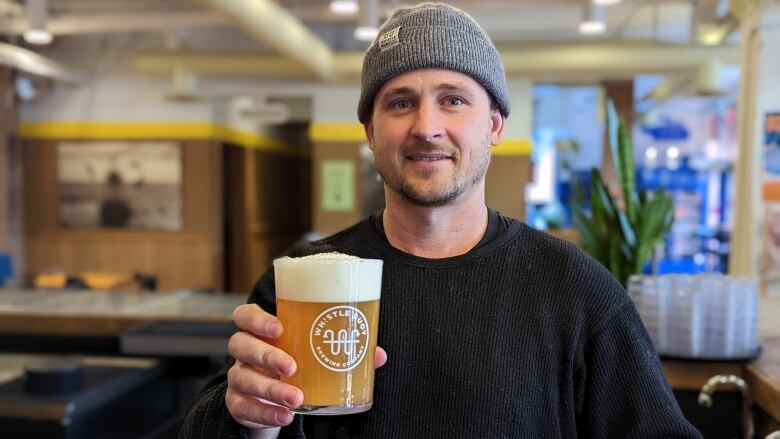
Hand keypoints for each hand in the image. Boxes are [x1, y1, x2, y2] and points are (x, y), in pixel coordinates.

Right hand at [225, 304, 386, 428]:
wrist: (273, 398)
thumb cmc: (296, 364)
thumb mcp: (314, 354)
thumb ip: (343, 350)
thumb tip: (378, 355)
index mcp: (262, 332)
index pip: (245, 316)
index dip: (257, 319)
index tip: (279, 327)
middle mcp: (246, 352)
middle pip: (241, 344)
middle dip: (266, 355)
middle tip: (292, 366)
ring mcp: (239, 377)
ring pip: (242, 378)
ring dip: (270, 389)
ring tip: (296, 398)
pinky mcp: (238, 403)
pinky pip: (244, 407)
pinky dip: (265, 412)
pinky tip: (285, 416)